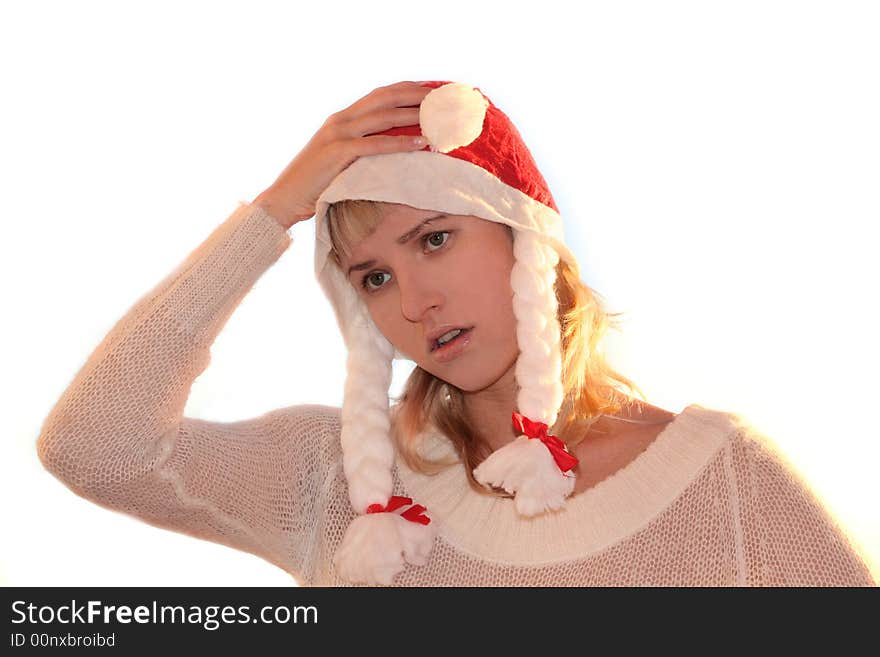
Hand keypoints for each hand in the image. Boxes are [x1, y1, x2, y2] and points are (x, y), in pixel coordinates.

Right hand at [253, 81, 431, 228]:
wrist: (284, 198)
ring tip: (438, 116)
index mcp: (342, 118)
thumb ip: (361, 148)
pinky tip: (421, 144)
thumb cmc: (315, 184)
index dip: (406, 88)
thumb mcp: (340, 159)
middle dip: (415, 93)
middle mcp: (340, 120)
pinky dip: (400, 143)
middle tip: (442, 95)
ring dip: (412, 114)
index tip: (432, 88)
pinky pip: (375, 145)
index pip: (379, 94)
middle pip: (384, 98)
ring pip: (382, 117)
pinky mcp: (337, 153)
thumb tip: (392, 149)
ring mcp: (337, 135)